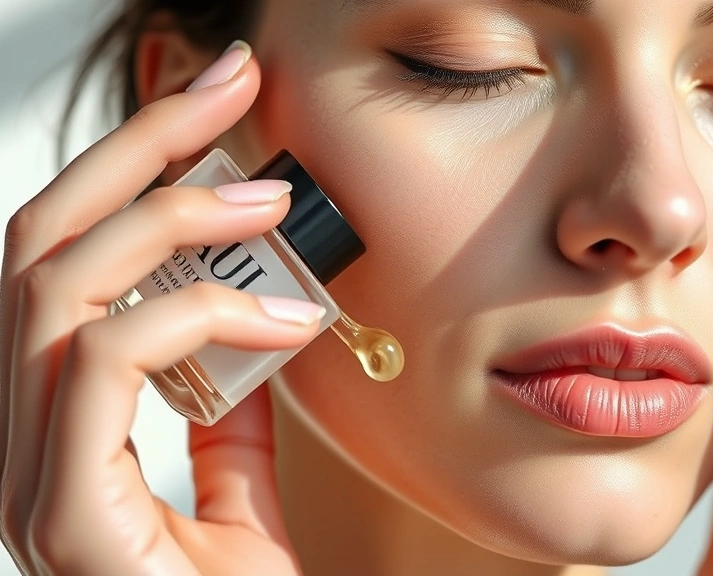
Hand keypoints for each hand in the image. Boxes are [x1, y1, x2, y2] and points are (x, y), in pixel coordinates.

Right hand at [0, 43, 312, 574]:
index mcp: (60, 426)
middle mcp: (23, 439)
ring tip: (269, 199)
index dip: (134, 165)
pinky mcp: (61, 518)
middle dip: (138, 149)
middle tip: (232, 87)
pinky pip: (98, 369)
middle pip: (42, 246)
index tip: (220, 106)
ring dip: (167, 220)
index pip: (65, 258)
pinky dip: (193, 319)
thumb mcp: (238, 495)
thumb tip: (252, 328)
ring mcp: (30, 477)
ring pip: (53, 290)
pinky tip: (281, 319)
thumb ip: (226, 414)